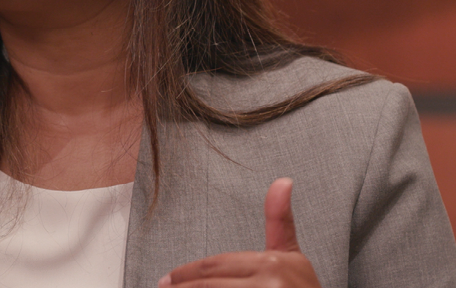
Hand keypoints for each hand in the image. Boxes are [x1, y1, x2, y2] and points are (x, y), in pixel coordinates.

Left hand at [157, 178, 321, 286]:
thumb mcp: (292, 255)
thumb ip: (280, 220)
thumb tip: (282, 180)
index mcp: (273, 262)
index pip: (216, 265)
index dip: (186, 272)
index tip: (167, 278)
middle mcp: (270, 281)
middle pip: (210, 283)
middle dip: (182, 286)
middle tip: (163, 287)